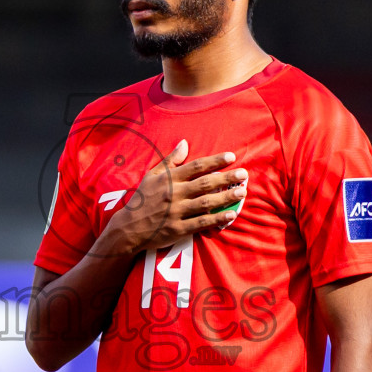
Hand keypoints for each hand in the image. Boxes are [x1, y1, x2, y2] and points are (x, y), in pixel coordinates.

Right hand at [100, 140, 246, 254]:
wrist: (128, 228)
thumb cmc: (142, 199)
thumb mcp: (152, 175)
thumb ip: (170, 160)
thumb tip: (184, 143)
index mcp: (169, 179)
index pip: (196, 166)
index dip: (215, 161)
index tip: (231, 157)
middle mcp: (174, 194)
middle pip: (205, 183)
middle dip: (226, 178)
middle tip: (243, 175)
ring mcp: (176, 212)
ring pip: (206, 203)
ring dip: (226, 198)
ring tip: (242, 192)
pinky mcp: (178, 229)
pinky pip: (201, 223)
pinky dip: (217, 219)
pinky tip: (230, 215)